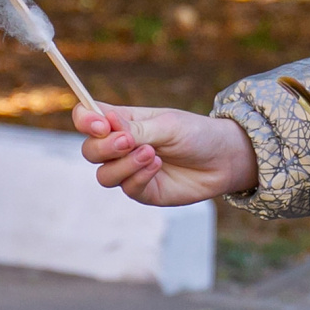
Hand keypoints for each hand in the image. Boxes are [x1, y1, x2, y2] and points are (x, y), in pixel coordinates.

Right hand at [75, 103, 258, 206]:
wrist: (224, 159)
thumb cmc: (196, 133)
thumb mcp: (167, 125)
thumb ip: (136, 128)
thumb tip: (105, 123)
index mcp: (123, 121)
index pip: (88, 118)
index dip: (86, 121)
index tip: (101, 124)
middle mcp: (121, 147)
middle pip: (89, 150)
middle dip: (104, 147)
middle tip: (128, 142)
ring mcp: (130, 170)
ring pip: (103, 174)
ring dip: (124, 165)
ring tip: (151, 154)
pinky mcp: (143, 191)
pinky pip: (127, 188)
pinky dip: (139, 176)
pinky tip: (158, 165)